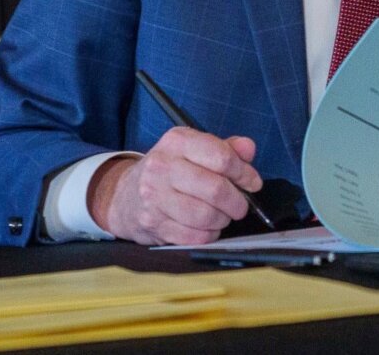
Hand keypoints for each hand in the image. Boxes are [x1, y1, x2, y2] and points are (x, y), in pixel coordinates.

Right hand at [92, 128, 261, 245]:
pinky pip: (194, 236)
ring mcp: (154, 196)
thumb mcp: (194, 150)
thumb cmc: (170, 171)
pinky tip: (207, 228)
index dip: (244, 173)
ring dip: (222, 220)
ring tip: (222, 216)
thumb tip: (249, 148)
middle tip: (240, 206)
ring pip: (205, 216)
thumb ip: (226, 148)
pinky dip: (208, 235)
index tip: (252, 183)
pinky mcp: (153, 223)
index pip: (221, 157)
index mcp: (177, 141)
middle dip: (237, 202)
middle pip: (215, 189)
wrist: (126, 195)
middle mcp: (162, 166)